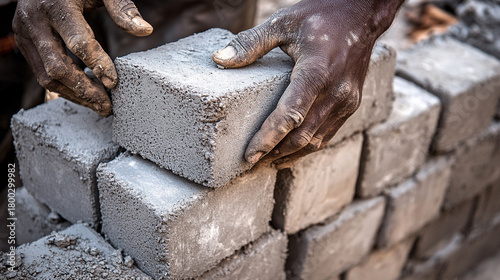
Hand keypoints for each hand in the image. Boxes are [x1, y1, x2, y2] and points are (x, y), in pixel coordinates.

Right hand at [12, 0, 152, 115]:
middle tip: (107, 106)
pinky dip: (63, 87)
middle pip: (57, 68)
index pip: (79, 43)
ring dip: (74, 95)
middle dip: (84, 90)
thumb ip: (122, 8)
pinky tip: (84, 94)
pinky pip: (40, 73)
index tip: (114, 83)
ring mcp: (24, 34)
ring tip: (98, 105)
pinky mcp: (23, 43)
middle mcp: (34, 21)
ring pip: (45, 76)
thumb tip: (145, 30)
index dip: (98, 65)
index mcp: (56, 6)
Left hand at [213, 0, 402, 167]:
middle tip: (251, 163)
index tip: (249, 155)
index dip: (268, 139)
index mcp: (317, 72)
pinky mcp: (351, 104)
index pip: (289, 116)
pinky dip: (307, 146)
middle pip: (301, 136)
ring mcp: (346, 101)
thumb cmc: (322, 15)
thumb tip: (220, 59)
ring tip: (266, 162)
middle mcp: (335, 92)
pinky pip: (327, 134)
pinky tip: (290, 150)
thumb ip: (251, 42)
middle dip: (275, 153)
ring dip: (290, 154)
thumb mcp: (283, 22)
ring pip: (316, 141)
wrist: (362, 12)